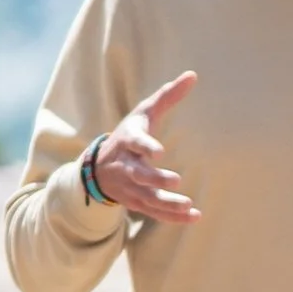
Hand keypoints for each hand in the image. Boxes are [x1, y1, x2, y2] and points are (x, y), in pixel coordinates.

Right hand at [89, 71, 199, 224]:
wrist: (98, 169)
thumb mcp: (143, 114)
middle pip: (139, 175)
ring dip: (168, 203)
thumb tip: (193, 75)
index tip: (160, 152)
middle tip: (176, 180)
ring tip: (189, 205)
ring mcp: (130, 188)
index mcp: (127, 141)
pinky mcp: (136, 203)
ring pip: (148, 198)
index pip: (135, 143)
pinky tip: (194, 216)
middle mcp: (126, 166)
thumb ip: (167, 96)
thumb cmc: (129, 134)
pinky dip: (173, 216)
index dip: (146, 147)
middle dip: (155, 179)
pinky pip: (155, 212)